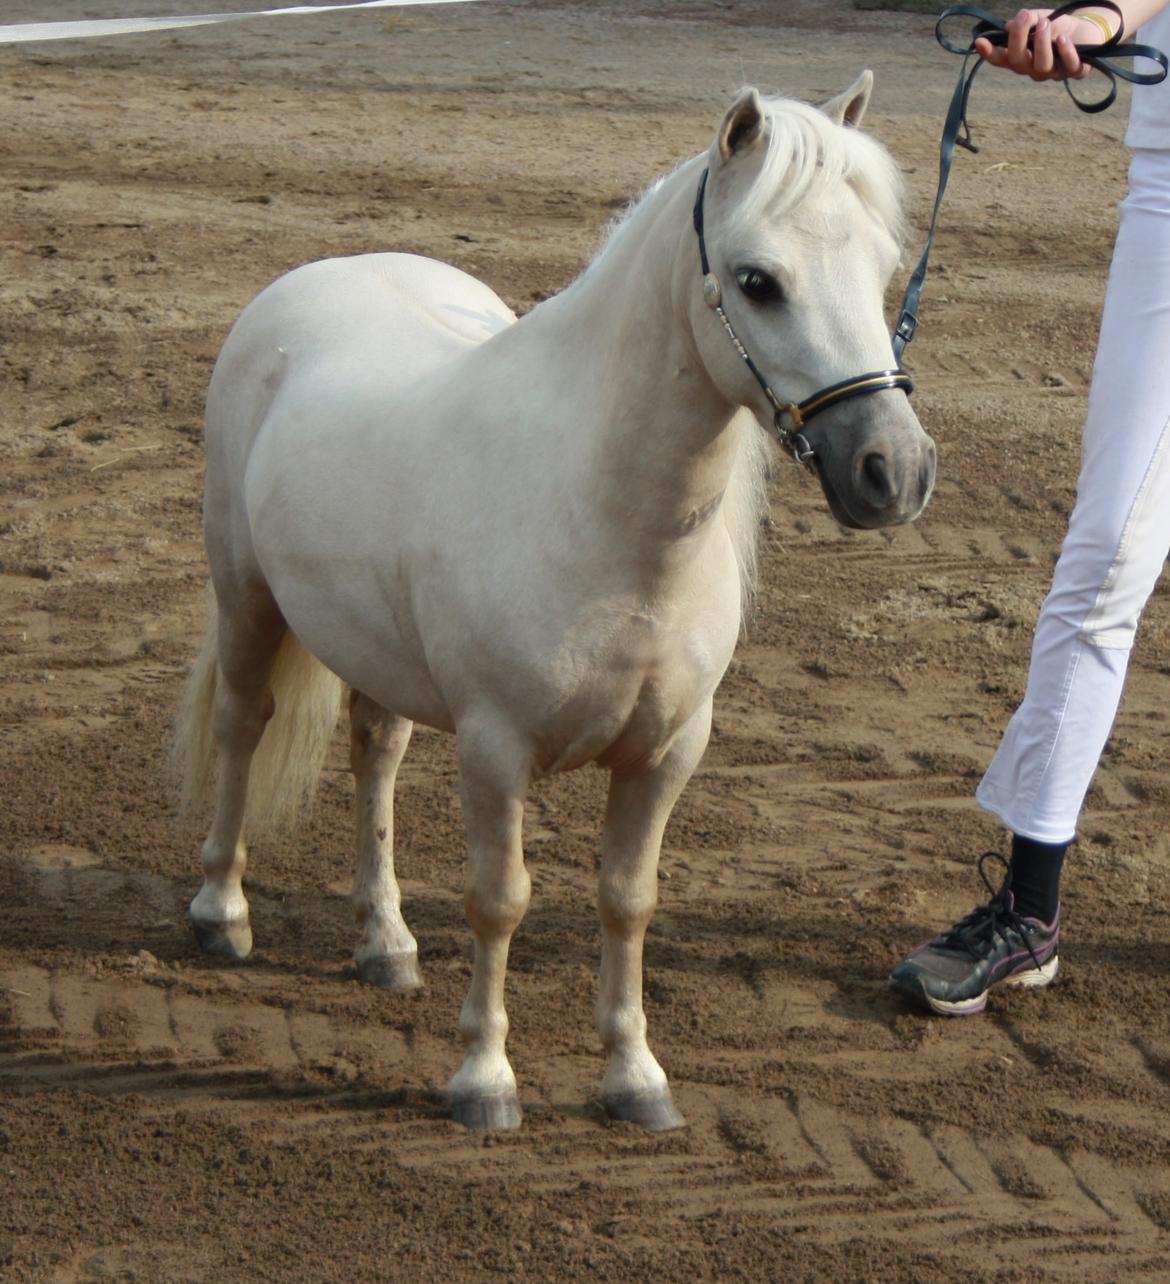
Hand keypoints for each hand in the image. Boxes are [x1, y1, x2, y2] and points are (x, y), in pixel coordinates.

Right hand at [974, 7, 1107, 79]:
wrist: (1090, 31)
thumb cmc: (1060, 27)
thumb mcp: (1042, 18)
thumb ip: (1028, 21)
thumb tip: (1012, 24)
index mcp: (1022, 58)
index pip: (1002, 59)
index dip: (989, 53)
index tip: (979, 42)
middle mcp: (1033, 69)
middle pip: (1019, 62)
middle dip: (1018, 40)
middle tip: (1023, 18)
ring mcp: (1053, 73)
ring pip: (1041, 66)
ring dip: (1042, 43)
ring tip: (1046, 22)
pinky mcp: (1075, 71)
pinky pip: (1069, 66)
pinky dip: (1065, 52)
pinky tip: (1063, 38)